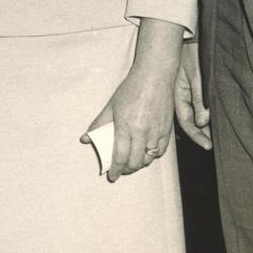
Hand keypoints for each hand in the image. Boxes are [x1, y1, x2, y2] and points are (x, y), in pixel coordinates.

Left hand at [85, 54, 176, 180]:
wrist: (154, 77)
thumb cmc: (131, 89)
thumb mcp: (111, 105)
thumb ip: (99, 124)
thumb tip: (85, 138)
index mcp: (125, 127)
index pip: (120, 157)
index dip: (116, 170)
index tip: (112, 176)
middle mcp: (142, 133)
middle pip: (135, 162)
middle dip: (127, 169)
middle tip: (121, 168)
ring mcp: (156, 133)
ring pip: (148, 159)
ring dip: (139, 164)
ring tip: (132, 161)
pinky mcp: (167, 131)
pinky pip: (160, 151)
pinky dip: (152, 155)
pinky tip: (146, 152)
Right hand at [173, 41, 212, 150]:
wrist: (192, 37)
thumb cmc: (192, 52)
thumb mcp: (197, 75)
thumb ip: (200, 98)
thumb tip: (203, 122)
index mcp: (178, 95)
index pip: (186, 122)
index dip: (197, 135)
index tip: (208, 146)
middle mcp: (181, 96)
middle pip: (190, 121)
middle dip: (201, 134)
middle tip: (213, 145)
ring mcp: (186, 93)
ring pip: (195, 115)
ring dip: (204, 126)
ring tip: (216, 137)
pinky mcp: (192, 88)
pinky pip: (198, 106)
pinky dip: (205, 115)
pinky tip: (213, 121)